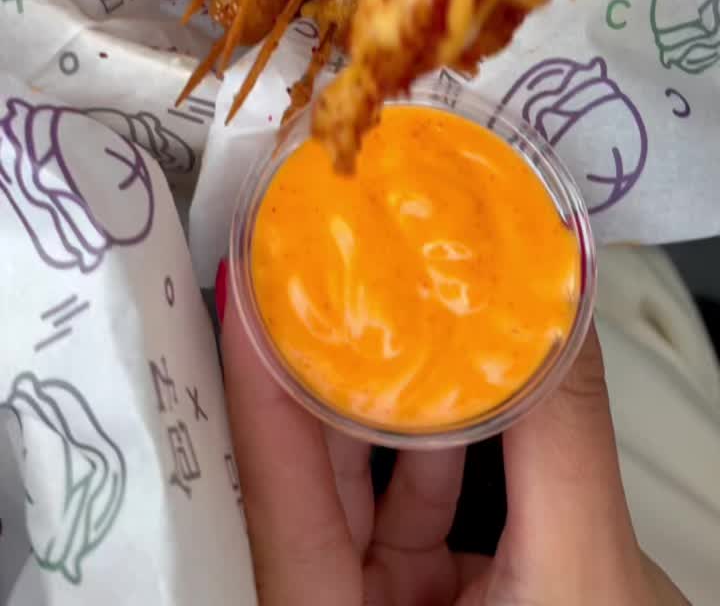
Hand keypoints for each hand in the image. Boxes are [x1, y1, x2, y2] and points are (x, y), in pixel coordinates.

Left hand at [218, 267, 687, 605]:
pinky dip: (428, 458)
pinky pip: (401, 517)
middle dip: (317, 379)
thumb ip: (557, 440)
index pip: (274, 500)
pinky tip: (450, 399)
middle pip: (305, 489)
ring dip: (380, 409)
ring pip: (353, 496)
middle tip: (322, 281)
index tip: (258, 294)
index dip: (262, 390)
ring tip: (386, 319)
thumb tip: (551, 312)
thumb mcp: (582, 576)